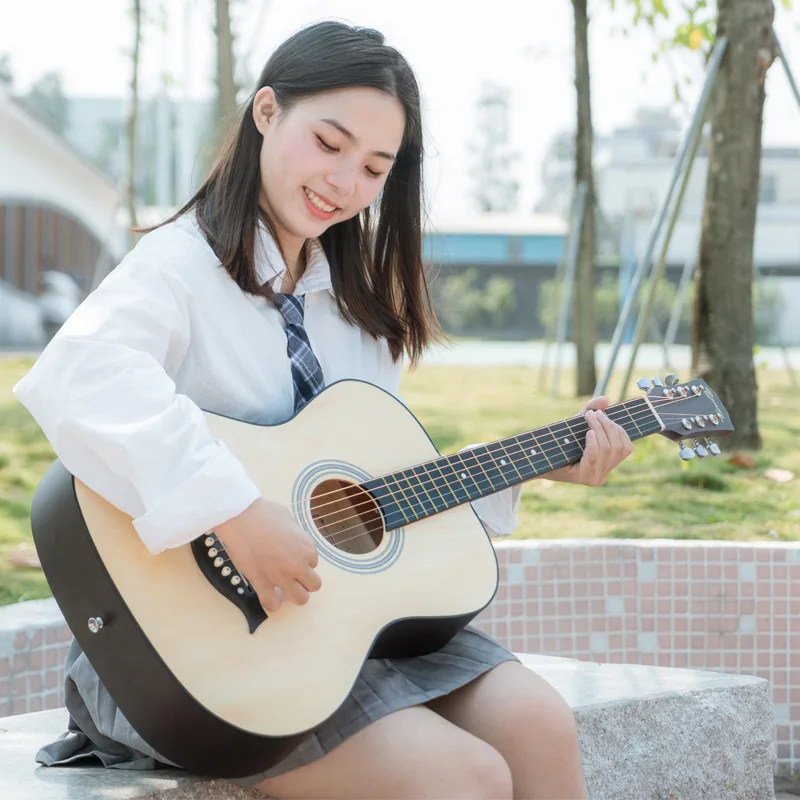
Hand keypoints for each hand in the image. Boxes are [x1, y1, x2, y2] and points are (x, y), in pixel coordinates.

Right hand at [214, 497, 321, 613]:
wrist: (240, 518)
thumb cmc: (264, 512)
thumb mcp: (288, 518)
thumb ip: (295, 534)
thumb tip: (292, 539)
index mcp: (307, 547)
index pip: (314, 562)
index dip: (303, 560)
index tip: (291, 555)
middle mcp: (298, 565)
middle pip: (314, 585)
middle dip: (305, 581)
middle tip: (292, 574)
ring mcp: (281, 577)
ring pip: (300, 599)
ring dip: (294, 594)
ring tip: (284, 588)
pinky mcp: (262, 583)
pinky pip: (272, 604)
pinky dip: (273, 603)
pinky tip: (270, 596)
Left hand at [548, 396, 632, 485]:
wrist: (538, 459)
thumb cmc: (560, 443)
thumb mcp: (577, 425)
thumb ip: (591, 411)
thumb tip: (605, 399)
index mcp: (607, 465)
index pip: (626, 448)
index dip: (618, 430)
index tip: (603, 414)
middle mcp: (603, 474)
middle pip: (618, 448)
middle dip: (608, 427)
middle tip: (594, 413)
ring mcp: (594, 478)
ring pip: (608, 451)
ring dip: (600, 430)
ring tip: (589, 417)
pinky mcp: (583, 478)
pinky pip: (595, 457)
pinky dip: (593, 442)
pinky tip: (589, 432)